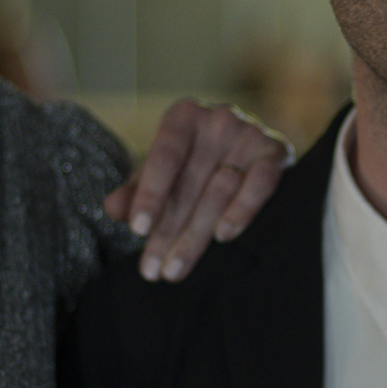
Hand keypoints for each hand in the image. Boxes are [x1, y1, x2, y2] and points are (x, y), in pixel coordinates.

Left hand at [105, 98, 291, 281]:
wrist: (249, 150)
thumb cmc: (196, 162)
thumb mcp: (163, 172)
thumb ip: (137, 189)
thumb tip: (111, 207)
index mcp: (184, 117)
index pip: (163, 156)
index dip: (150, 194)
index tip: (137, 229)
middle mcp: (218, 119)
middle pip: (189, 183)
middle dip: (168, 231)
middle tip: (153, 270)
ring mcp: (250, 134)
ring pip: (219, 191)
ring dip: (196, 235)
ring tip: (176, 268)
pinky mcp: (275, 153)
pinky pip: (260, 184)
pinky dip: (241, 210)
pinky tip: (223, 236)